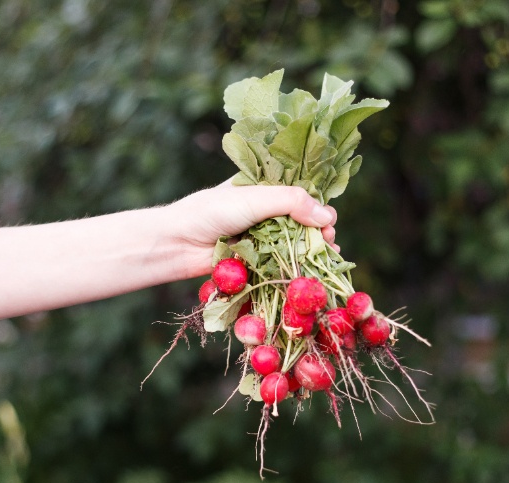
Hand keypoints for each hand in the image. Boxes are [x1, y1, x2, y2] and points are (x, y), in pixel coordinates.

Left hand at [168, 181, 338, 276]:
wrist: (179, 243)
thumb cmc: (212, 212)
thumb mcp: (255, 198)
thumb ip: (291, 202)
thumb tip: (328, 216)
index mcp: (264, 186)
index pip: (300, 192)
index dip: (318, 204)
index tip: (329, 218)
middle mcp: (265, 209)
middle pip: (303, 218)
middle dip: (320, 229)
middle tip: (329, 239)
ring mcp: (261, 234)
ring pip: (296, 241)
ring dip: (313, 249)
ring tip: (327, 255)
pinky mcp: (256, 258)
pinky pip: (283, 261)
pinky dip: (298, 265)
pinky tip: (312, 270)